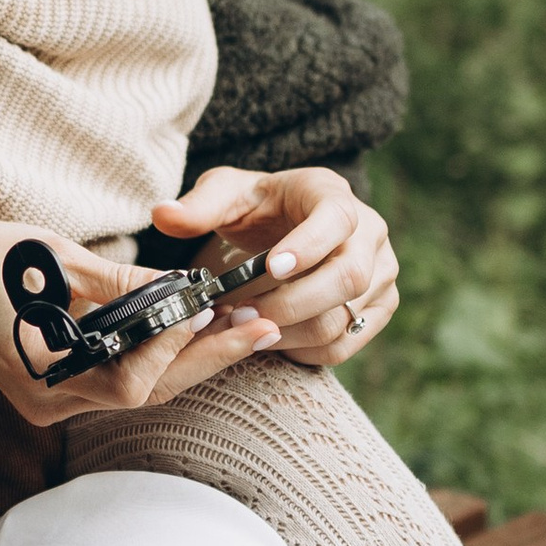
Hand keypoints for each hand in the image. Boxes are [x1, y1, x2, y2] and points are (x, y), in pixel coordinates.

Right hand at [0, 222, 283, 426]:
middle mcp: (50, 402)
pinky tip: (195, 331)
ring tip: (242, 327)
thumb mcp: (54, 260)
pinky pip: (119, 379)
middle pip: (147, 393)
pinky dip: (158, 356)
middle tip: (263, 327)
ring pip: (139, 390)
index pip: (131, 378)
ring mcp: (51, 401)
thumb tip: (187, 290)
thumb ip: (121, 283)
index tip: (213, 307)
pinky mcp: (54, 389)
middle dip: (207, 359)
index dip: (177, 344)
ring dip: (190, 358)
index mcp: (44, 375)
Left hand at [151, 165, 399, 368]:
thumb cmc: (256, 207)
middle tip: (239, 315)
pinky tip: (272, 339)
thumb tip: (164, 216)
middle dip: (291, 303)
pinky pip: (346, 344)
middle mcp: (369, 231)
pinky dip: (305, 351)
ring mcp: (381, 272)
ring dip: (290, 332)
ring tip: (245, 329)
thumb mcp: (225, 196)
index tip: (270, 268)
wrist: (287, 225)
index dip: (309, 246)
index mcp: (333, 194)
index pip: (337, 219)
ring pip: (344, 317)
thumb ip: (197, 206)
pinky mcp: (378, 307)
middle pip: (349, 278)